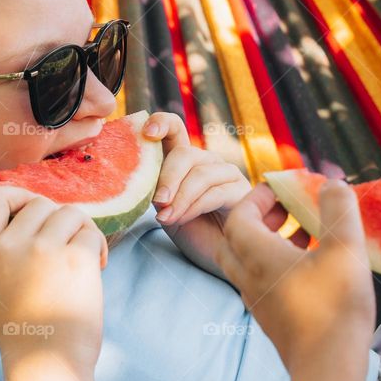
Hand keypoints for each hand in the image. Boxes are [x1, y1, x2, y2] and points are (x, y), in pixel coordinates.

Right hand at [0, 186, 107, 371]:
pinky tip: (95, 268)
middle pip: (39, 203)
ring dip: (80, 231)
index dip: (15, 197)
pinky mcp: (75, 258)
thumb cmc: (25, 329)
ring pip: (70, 212)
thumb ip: (2, 248)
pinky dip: (98, 247)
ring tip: (80, 259)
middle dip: (57, 221)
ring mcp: (42, 250)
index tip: (31, 214)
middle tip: (64, 248)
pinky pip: (91, 232)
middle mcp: (9, 247)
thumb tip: (28, 211)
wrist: (47, 363)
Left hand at [142, 112, 250, 275]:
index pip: (175, 127)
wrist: (218, 258)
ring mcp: (228, 174)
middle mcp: (208, 161)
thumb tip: (138, 175)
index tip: (147, 132)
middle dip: (167, 178)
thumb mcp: (165, 207)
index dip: (161, 123)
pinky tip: (181, 219)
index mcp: (186, 159)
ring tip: (166, 218)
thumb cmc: (191, 232)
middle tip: (157, 203)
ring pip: (200, 174)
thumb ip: (156, 187)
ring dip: (179, 197)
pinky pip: (214, 192)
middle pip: (186, 154)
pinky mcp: (242, 191)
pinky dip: (193, 206)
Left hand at [214, 181, 375, 373]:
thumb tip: (331, 182)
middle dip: (258, 217)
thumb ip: (338, 208)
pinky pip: (263, 280)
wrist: (327, 369)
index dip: (258, 196)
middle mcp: (248, 277)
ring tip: (304, 231)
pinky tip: (312, 265)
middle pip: (236, 237)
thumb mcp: (344, 248)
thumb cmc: (333, 306)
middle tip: (287, 208)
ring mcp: (258, 301)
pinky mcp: (272, 318)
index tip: (283, 187)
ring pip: (249, 261)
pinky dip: (278, 263)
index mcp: (256, 256)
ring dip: (269, 240)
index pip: (239, 215)